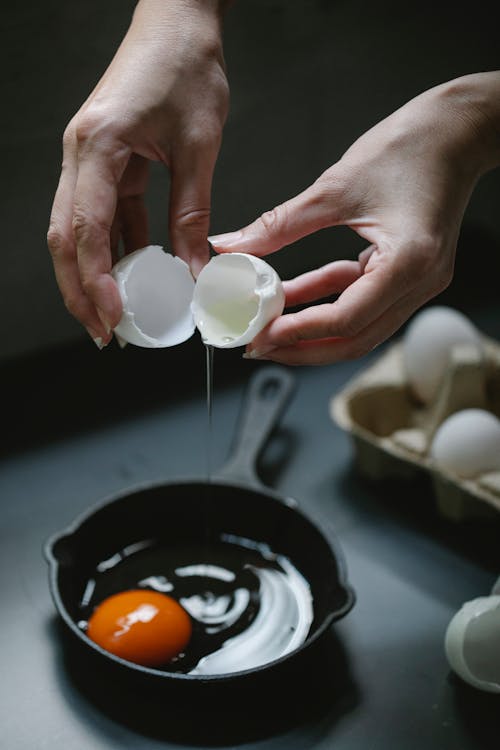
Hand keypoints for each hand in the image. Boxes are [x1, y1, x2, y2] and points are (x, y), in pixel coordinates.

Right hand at [48, 0, 228, 345]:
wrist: (179, 20)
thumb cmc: (187, 66)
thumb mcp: (198, 147)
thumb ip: (192, 212)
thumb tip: (196, 270)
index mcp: (98, 145)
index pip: (86, 228)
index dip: (96, 281)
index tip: (114, 318)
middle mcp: (81, 154)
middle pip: (66, 238)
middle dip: (81, 290)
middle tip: (104, 331)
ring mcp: (89, 158)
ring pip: (79, 230)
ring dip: (95, 275)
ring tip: (117, 314)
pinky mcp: (106, 161)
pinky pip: (105, 214)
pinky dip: (117, 248)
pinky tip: (135, 274)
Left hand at [210, 72, 499, 364]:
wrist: (457, 130)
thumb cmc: (411, 147)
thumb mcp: (336, 186)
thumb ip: (281, 224)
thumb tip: (235, 246)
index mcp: (409, 262)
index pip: (349, 318)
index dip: (301, 331)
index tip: (263, 334)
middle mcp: (420, 282)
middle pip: (356, 338)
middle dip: (304, 346)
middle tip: (260, 346)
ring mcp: (417, 281)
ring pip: (359, 325)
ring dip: (313, 327)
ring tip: (270, 326)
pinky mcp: (407, 271)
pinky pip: (363, 297)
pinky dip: (328, 298)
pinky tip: (292, 294)